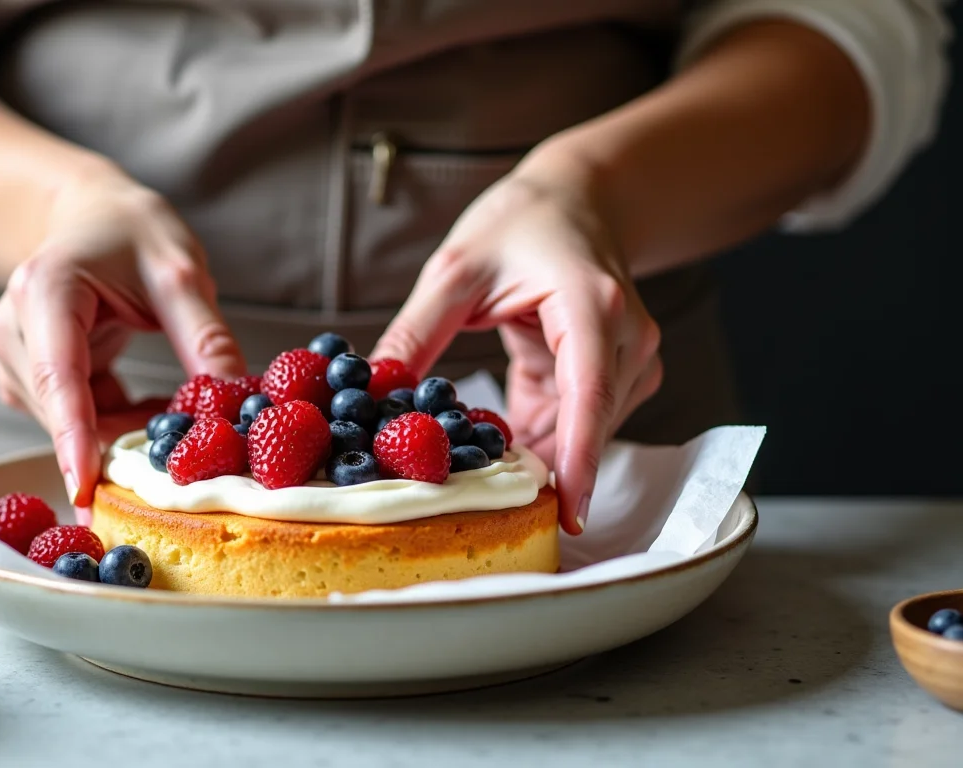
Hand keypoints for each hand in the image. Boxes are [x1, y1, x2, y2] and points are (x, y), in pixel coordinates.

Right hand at [0, 168, 244, 511]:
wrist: (91, 216)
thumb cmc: (132, 234)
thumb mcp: (181, 275)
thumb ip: (207, 338)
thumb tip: (238, 401)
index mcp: (46, 290)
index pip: (58, 376)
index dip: (73, 437)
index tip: (85, 490)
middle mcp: (14, 327)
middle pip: (65, 410)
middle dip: (127, 435)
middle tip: (195, 443)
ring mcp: (14, 357)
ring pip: (71, 424)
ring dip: (128, 427)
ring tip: (177, 401)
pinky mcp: (26, 379)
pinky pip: (75, 421)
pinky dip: (118, 421)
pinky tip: (150, 401)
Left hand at [371, 152, 661, 534]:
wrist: (578, 200)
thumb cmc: (521, 223)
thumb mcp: (454, 271)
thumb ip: (415, 334)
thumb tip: (371, 390)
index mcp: (593, 306)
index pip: (588, 393)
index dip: (578, 458)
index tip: (566, 514)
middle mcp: (627, 338)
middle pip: (585, 424)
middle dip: (530, 461)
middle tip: (465, 491)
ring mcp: (630, 360)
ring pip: (582, 432)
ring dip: (529, 448)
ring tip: (472, 451)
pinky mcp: (617, 376)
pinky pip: (575, 424)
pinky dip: (536, 433)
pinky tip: (500, 429)